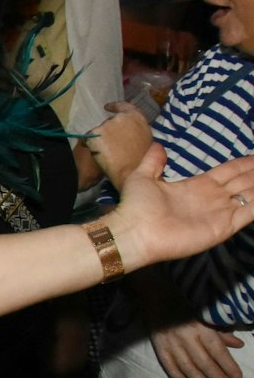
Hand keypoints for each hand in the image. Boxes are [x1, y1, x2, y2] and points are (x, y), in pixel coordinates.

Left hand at [86, 104, 155, 190]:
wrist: (129, 173)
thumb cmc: (140, 160)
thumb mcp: (145, 140)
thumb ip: (136, 131)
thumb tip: (128, 129)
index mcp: (137, 118)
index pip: (124, 106)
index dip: (115, 107)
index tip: (107, 107)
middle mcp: (122, 117)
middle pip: (110, 121)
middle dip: (109, 132)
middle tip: (112, 147)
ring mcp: (108, 124)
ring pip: (99, 131)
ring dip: (100, 140)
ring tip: (108, 154)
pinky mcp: (96, 133)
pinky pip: (88, 138)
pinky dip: (88, 145)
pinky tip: (97, 155)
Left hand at [102, 146, 253, 267]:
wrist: (134, 232)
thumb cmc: (137, 206)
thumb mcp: (143, 176)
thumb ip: (153, 162)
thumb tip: (158, 145)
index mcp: (197, 186)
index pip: (228, 172)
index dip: (243, 164)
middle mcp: (212, 199)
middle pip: (243, 182)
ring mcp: (219, 213)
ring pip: (250, 195)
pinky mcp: (223, 227)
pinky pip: (249, 212)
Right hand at [150, 318, 244, 377]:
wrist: (158, 299)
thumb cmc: (187, 309)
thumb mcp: (207, 318)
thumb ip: (222, 333)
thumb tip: (238, 345)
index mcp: (202, 328)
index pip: (218, 352)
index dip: (228, 366)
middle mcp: (187, 337)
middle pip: (204, 363)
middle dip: (218, 377)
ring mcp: (171, 343)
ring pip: (187, 367)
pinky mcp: (159, 346)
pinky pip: (168, 364)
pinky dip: (175, 375)